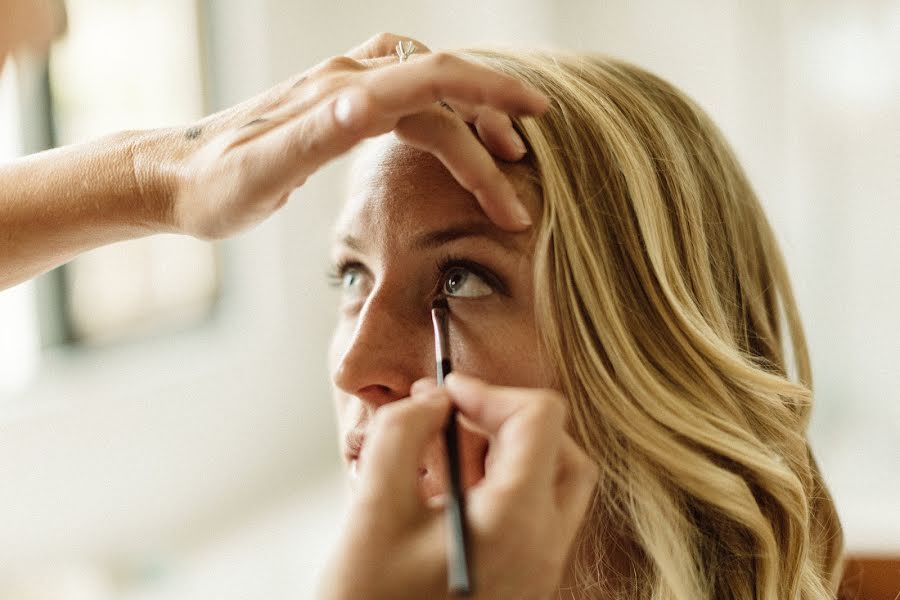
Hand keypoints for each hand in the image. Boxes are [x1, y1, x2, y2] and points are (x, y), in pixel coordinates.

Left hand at [148, 33, 546, 239]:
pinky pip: (403, 86)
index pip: (435, 84)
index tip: (531, 142)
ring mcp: (339, 84)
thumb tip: (368, 102)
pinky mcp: (333, 100)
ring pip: (426, 80)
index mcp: (340, 95)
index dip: (491, 105)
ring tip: (501, 145)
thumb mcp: (258, 174)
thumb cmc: (215, 189)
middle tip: (528, 160)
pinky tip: (442, 122)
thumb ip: (313, 138)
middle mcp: (345, 79)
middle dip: (493, 118)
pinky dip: (439, 102)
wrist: (173, 175)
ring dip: (471, 108)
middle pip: (440, 82)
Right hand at [317, 374, 597, 599]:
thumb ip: (403, 434)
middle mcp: (543, 549)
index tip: (447, 394)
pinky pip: (535, 519)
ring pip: (553, 485)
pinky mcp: (525, 585)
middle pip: (562, 451)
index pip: (540, 420)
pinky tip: (449, 495)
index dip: (490, 392)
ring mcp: (539, 572)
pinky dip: (504, 488)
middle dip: (509, 421)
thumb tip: (435, 399)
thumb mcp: (372, 508)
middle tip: (455, 420)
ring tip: (447, 457)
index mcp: (516, 523)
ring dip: (508, 454)